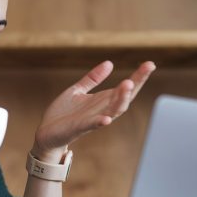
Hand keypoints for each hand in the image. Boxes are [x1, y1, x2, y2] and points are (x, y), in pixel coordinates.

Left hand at [32, 61, 155, 161]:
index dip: (138, 77)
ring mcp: (92, 119)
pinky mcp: (79, 127)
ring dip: (121, 98)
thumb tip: (110, 63)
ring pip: (113, 110)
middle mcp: (102, 110)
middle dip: (136, 83)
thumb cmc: (64, 114)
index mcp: (102, 100)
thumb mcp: (78, 90)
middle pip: (125, 97)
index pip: (125, 88)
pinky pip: (92, 125)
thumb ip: (93, 78)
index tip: (150, 64)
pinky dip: (100, 121)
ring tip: (128, 84)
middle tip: (147, 68)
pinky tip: (107, 118)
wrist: (47, 133)